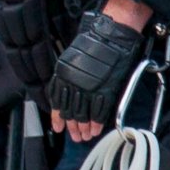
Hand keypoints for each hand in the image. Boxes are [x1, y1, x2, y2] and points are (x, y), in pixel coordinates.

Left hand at [46, 8, 146, 138]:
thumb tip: (68, 92)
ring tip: (85, 136)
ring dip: (84, 127)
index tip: (59, 127)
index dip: (58, 117)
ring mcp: (90, 88)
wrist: (111, 34)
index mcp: (64, 75)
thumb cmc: (93, 42)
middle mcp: (74, 83)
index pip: (59, 102)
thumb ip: (69, 77)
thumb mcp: (72, 59)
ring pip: (84, 114)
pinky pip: (99, 111)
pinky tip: (96, 129)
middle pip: (71, 111)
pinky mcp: (106, 89)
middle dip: (72, 126)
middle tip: (75, 136)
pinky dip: (97, 122)